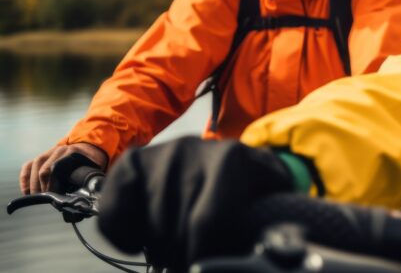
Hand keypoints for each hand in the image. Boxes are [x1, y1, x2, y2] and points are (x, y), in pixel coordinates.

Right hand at [20, 142, 107, 193]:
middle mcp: (59, 150)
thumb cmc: (91, 162)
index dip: (53, 186)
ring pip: (35, 166)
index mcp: (73, 153)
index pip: (56, 170)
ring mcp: (49, 152)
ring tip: (37, 196)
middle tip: (47, 198)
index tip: (55, 196)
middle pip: (44, 170)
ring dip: (33, 184)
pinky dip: (24, 178)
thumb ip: (88, 179)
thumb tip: (84, 197)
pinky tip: (26, 190)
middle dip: (43, 187)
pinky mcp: (42, 156)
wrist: (89, 147)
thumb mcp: (93, 169)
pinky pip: (28, 166)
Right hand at [97, 136, 293, 270]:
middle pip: (176, 228)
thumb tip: (277, 246)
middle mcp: (191, 148)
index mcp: (231, 157)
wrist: (230, 159)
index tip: (203, 266)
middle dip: (183, 255)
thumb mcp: (272, 195)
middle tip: (190, 260)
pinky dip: (125, 235)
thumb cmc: (252, 189)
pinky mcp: (132, 162)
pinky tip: (144, 238)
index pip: (207, 222)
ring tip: (177, 246)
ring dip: (160, 248)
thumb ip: (272, 216)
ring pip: (149, 225)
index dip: (204, 254)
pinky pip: (114, 213)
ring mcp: (159, 153)